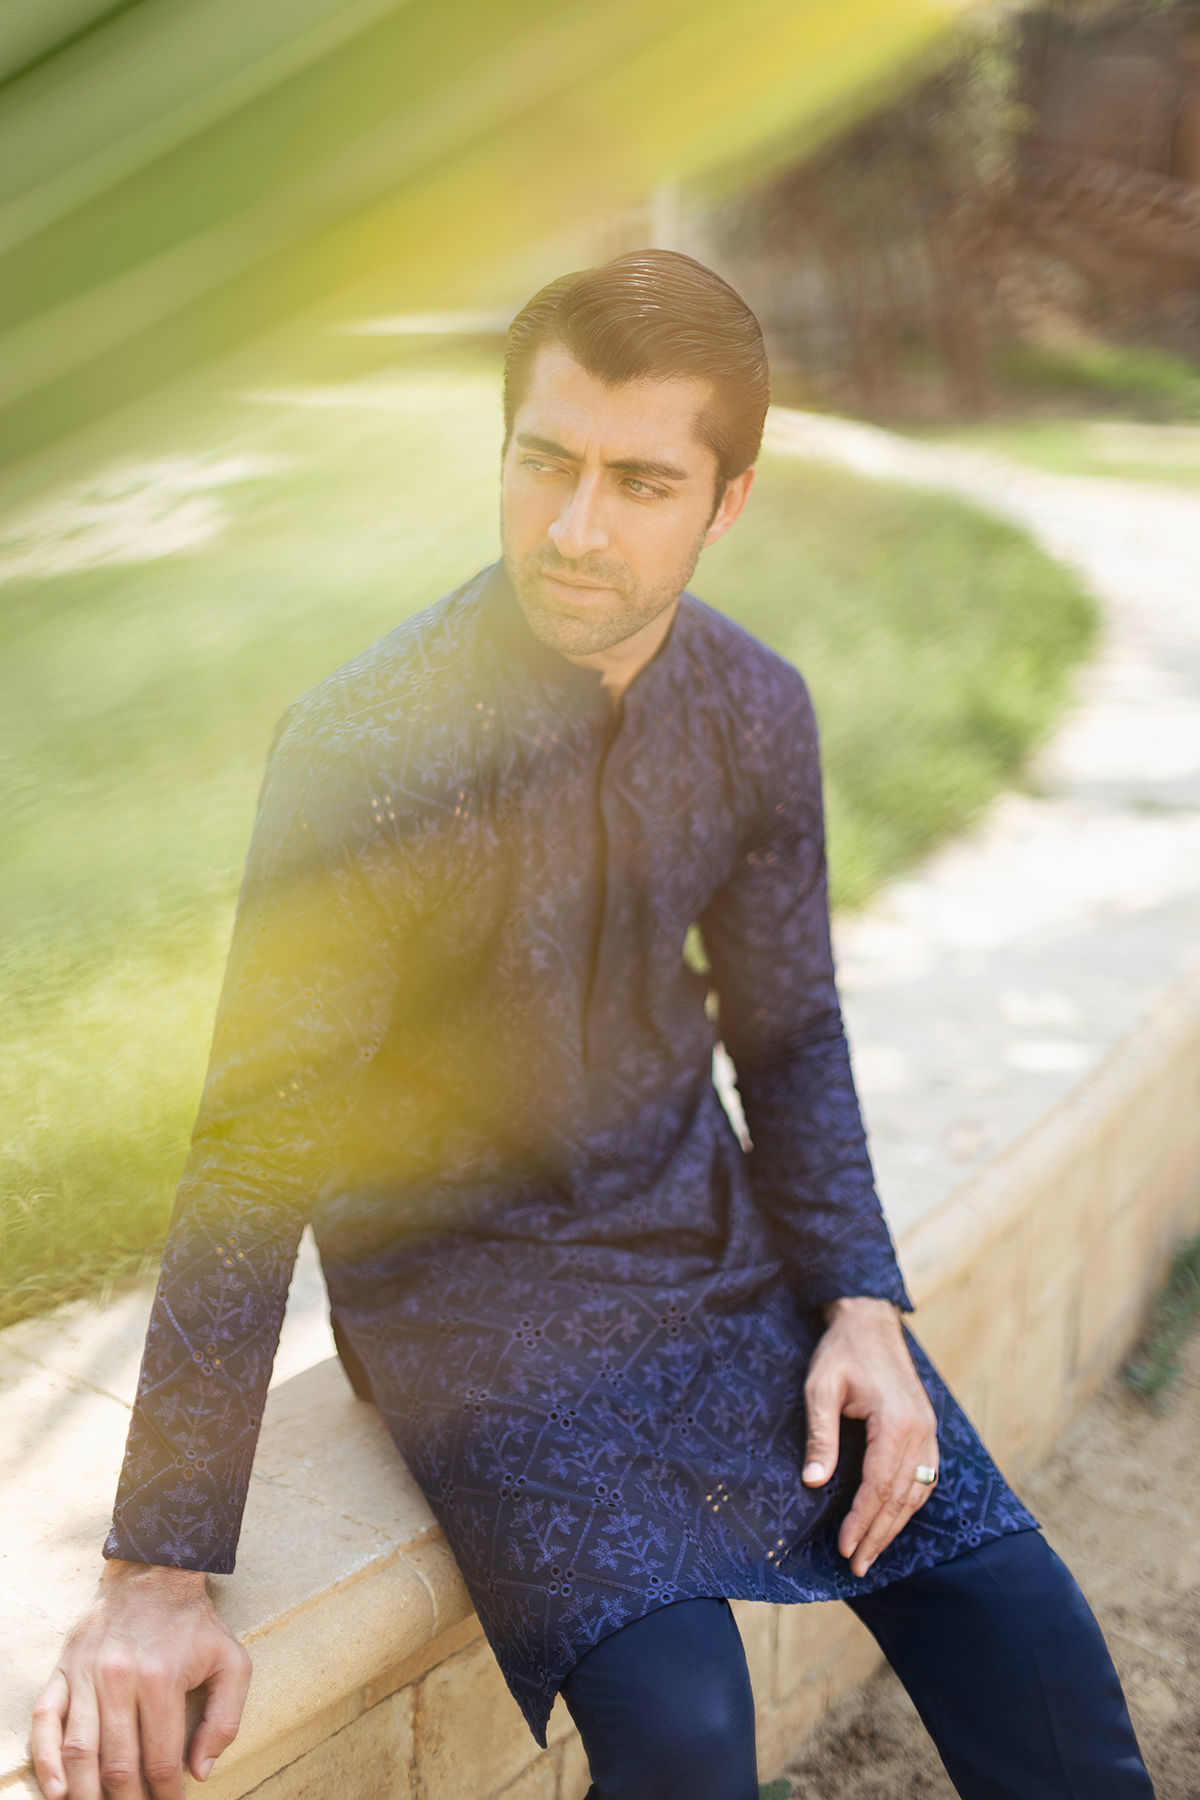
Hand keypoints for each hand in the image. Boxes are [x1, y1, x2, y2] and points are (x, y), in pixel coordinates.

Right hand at [30, 1559, 251, 1799]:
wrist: (155, 1573)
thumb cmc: (195, 1624)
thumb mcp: (232, 1662)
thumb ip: (225, 1719)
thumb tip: (201, 1771)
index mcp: (162, 1679)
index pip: (161, 1759)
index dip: (166, 1793)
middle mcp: (120, 1678)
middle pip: (117, 1764)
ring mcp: (86, 1674)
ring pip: (80, 1751)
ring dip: (87, 1793)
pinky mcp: (64, 1669)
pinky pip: (46, 1720)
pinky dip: (47, 1760)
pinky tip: (58, 1790)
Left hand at [801, 1295, 937, 1578]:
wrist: (870, 1320)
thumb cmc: (841, 1353)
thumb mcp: (821, 1389)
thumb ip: (820, 1436)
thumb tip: (813, 1483)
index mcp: (896, 1422)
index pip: (878, 1486)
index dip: (862, 1521)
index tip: (845, 1548)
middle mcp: (920, 1431)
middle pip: (901, 1497)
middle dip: (878, 1535)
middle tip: (857, 1567)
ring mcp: (928, 1431)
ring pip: (917, 1492)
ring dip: (895, 1526)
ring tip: (872, 1553)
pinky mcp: (927, 1429)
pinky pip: (925, 1477)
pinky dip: (910, 1504)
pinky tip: (893, 1520)